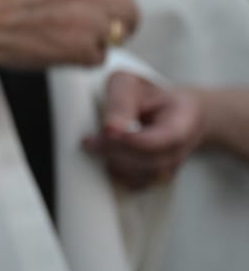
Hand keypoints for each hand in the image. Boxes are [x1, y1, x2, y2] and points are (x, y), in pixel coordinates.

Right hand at [0, 0, 135, 68]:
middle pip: (130, 8)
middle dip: (120, 17)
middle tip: (107, 24)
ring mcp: (86, 22)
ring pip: (118, 36)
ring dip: (103, 39)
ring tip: (82, 40)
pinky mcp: (77, 50)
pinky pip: (98, 58)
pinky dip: (85, 58)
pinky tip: (65, 52)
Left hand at [83, 72, 204, 189]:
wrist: (174, 112)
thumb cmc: (147, 96)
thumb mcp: (130, 85)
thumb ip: (121, 102)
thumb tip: (111, 128)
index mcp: (182, 122)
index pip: (164, 139)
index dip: (135, 139)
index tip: (108, 131)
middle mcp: (178, 150)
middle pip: (149, 161)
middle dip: (114, 151)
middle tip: (88, 140)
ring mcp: (169, 168)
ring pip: (140, 176)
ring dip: (112, 162)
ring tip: (94, 144)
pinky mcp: (155, 179)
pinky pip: (134, 185)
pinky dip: (115, 173)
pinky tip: (104, 157)